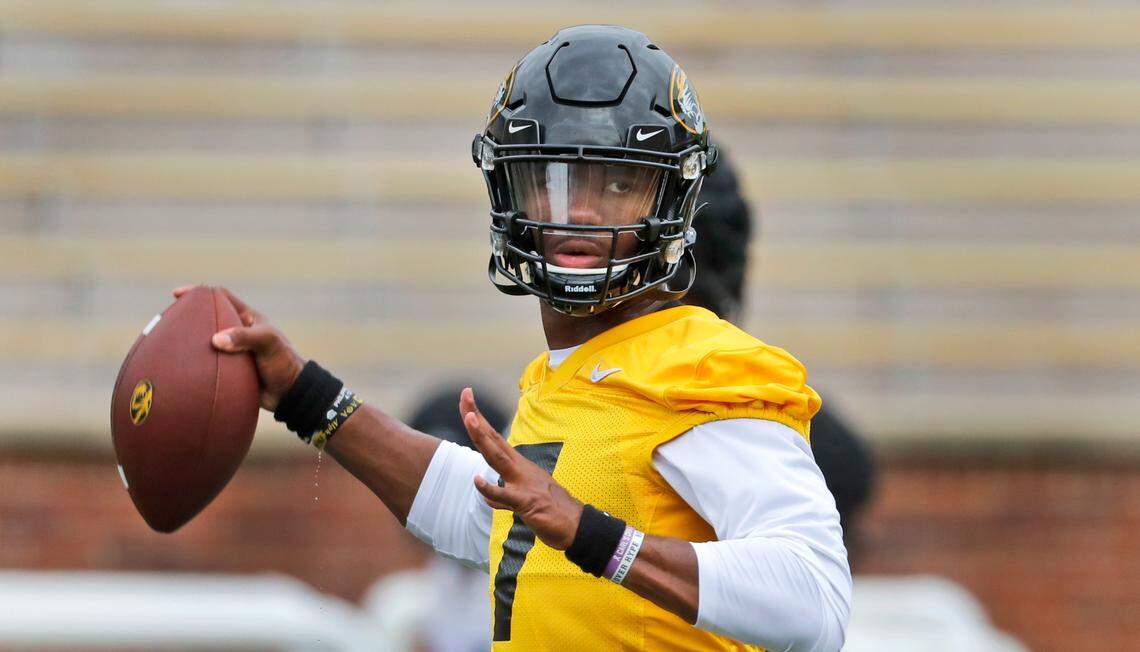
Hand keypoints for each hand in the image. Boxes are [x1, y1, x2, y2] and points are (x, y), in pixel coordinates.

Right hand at [173, 285, 304, 411]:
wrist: (290, 394)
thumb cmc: (284, 363)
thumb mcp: (268, 343)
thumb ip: (244, 338)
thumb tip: (215, 340)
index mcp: (248, 318)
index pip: (221, 297)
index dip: (200, 292)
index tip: (179, 294)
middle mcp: (238, 333)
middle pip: (208, 319)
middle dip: (189, 318)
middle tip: (167, 321)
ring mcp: (233, 352)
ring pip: (205, 343)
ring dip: (189, 344)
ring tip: (167, 345)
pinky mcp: (229, 371)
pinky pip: (207, 364)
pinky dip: (194, 365)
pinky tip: (179, 370)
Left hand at [460, 388, 583, 549]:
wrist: (577, 524)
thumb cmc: (552, 510)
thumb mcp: (524, 498)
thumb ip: (504, 495)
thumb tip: (491, 497)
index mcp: (518, 465)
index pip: (494, 438)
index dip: (479, 420)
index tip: (467, 399)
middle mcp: (519, 468)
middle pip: (492, 440)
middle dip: (477, 418)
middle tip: (465, 395)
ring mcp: (523, 483)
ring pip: (497, 458)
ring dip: (482, 438)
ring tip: (469, 420)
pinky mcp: (526, 502)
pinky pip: (504, 496)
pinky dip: (490, 489)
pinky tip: (478, 480)